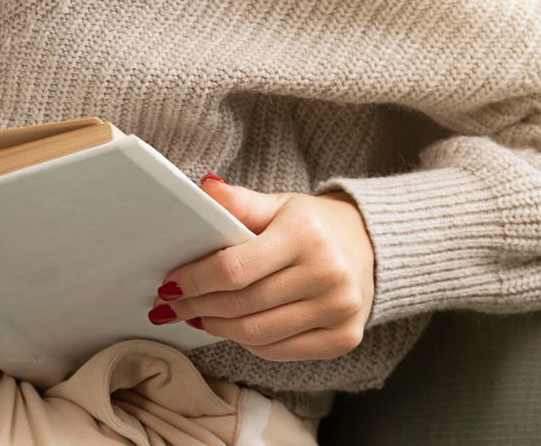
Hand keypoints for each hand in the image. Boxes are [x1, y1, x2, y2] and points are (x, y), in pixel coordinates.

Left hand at [148, 176, 376, 360]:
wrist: (372, 246)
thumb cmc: (312, 225)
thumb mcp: (278, 204)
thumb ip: (239, 201)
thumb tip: (203, 188)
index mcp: (304, 235)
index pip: (234, 268)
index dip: (195, 280)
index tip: (169, 284)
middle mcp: (327, 274)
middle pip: (243, 305)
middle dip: (197, 307)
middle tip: (170, 305)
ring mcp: (339, 310)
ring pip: (258, 334)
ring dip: (217, 328)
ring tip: (196, 316)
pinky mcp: (344, 338)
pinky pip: (280, 351)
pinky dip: (249, 343)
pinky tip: (231, 329)